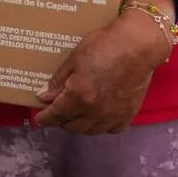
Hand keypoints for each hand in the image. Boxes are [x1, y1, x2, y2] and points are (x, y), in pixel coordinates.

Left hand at [33, 10, 169, 134]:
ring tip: (76, 113)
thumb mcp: (75, 58)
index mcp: (78, 96)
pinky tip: (98, 116)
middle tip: (58, 110)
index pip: (55, 115)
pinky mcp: (128, 115)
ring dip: (79, 124)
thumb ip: (59, 80)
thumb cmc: (104, 45)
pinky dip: (101, 125)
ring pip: (90, 131)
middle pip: (71, 126)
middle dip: (61, 120)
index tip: (39, 119)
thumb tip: (43, 96)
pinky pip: (110, 129)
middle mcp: (94, 112)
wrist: (138, 46)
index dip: (45, 118)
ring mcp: (112, 116)